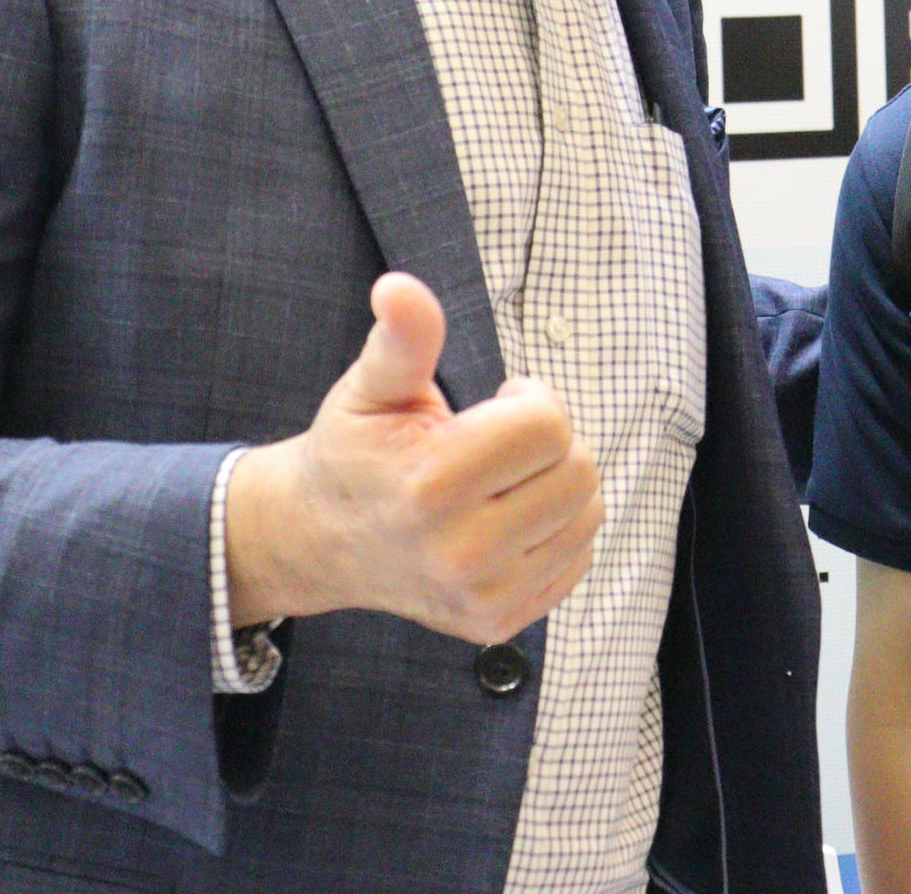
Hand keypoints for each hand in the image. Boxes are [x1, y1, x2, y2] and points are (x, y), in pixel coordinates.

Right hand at [226, 273, 602, 643]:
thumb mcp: (371, 387)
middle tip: (498, 441)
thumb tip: (400, 288)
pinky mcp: (501, 622)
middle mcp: (461, 552)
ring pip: (588, 515)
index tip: (496, 401)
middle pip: (579, 471)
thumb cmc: (356, 453)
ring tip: (503, 479)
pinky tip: (507, 517)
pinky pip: (578, 558)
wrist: (322, 541)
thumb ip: (403, 339)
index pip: (549, 427)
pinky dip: (557, 529)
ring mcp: (484, 596)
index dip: (530, 399)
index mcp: (430, 485)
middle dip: (549, 442)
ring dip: (558, 484)